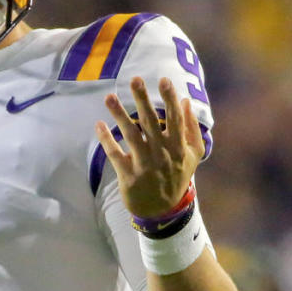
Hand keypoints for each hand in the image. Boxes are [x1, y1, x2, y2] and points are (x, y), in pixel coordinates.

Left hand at [95, 76, 204, 218]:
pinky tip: (99, 125)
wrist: (163, 210)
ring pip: (130, 135)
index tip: (163, 79)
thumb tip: (186, 101)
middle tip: (134, 79)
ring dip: (119, 115)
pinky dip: (106, 140)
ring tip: (108, 97)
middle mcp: (161, 154)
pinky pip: (115, 154)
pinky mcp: (128, 175)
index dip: (170, 99)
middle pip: (150, 122)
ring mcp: (144, 165)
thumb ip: (191, 129)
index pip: (174, 119)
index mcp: (178, 147)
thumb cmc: (177, 176)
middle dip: (143, 100)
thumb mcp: (193, 155)